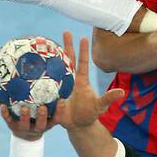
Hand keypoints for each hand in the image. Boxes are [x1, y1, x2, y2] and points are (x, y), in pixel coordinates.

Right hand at [0, 31, 124, 137]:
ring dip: (51, 58)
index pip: (82, 63)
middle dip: (67, 46)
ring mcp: (60, 87)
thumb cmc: (89, 113)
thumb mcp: (100, 106)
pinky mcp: (52, 95)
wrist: (78, 125)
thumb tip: (122, 92)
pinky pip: (47, 87)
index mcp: (81, 81)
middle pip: (68, 60)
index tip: (83, 37)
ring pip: (55, 69)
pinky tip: (34, 68)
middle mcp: (70, 81)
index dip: (82, 51)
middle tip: (66, 31)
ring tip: (46, 44)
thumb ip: (108, 98)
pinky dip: (42, 80)